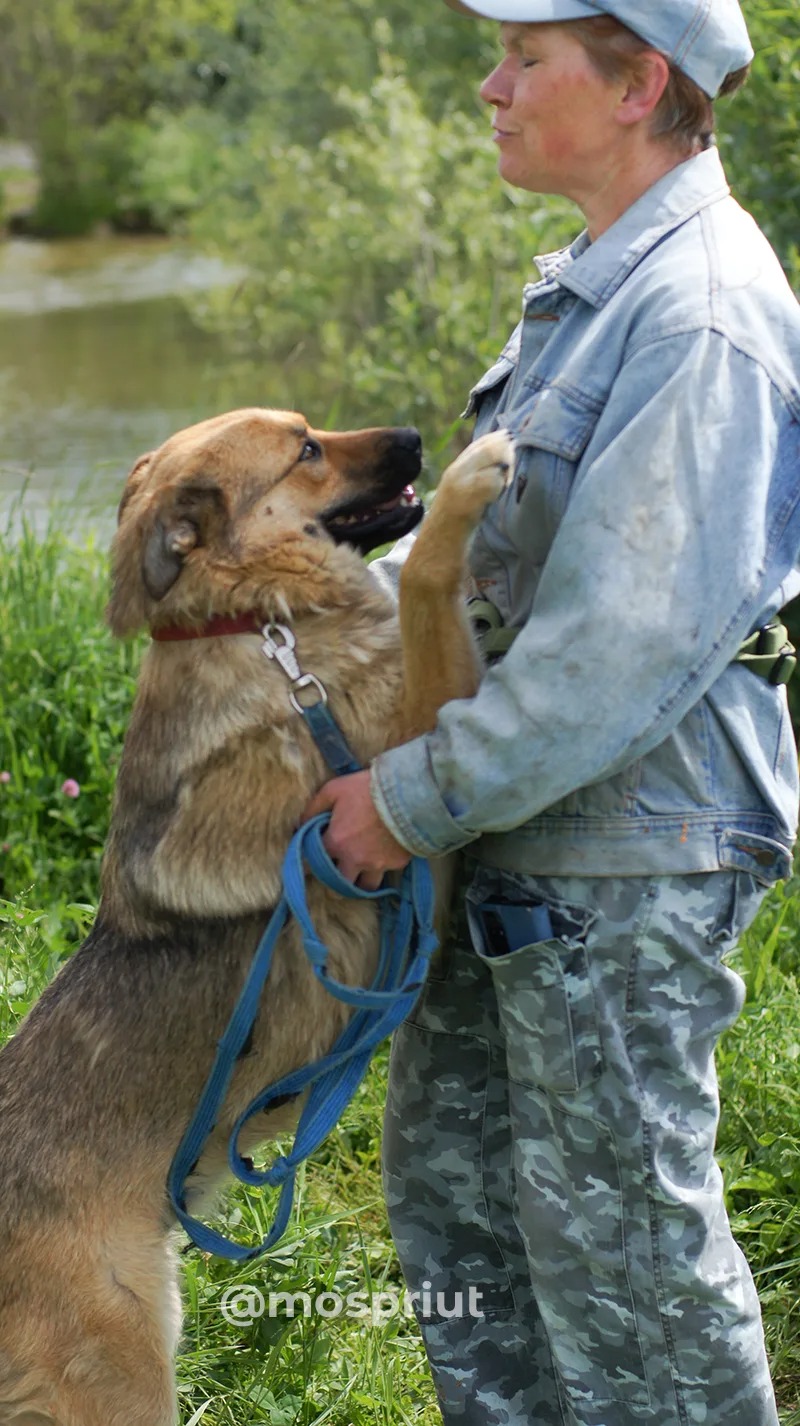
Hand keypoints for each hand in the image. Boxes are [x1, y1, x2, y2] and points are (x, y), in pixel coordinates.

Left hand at [302, 769, 411, 889]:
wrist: (409, 792)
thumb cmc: (367, 789)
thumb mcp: (333, 790)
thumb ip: (313, 808)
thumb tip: (300, 824)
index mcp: (336, 843)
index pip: (312, 864)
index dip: (309, 864)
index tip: (309, 862)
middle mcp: (355, 860)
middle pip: (339, 885)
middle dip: (335, 880)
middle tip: (337, 870)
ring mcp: (378, 864)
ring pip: (366, 886)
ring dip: (361, 880)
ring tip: (361, 870)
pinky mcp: (398, 863)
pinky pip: (388, 870)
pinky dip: (384, 865)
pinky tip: (385, 853)